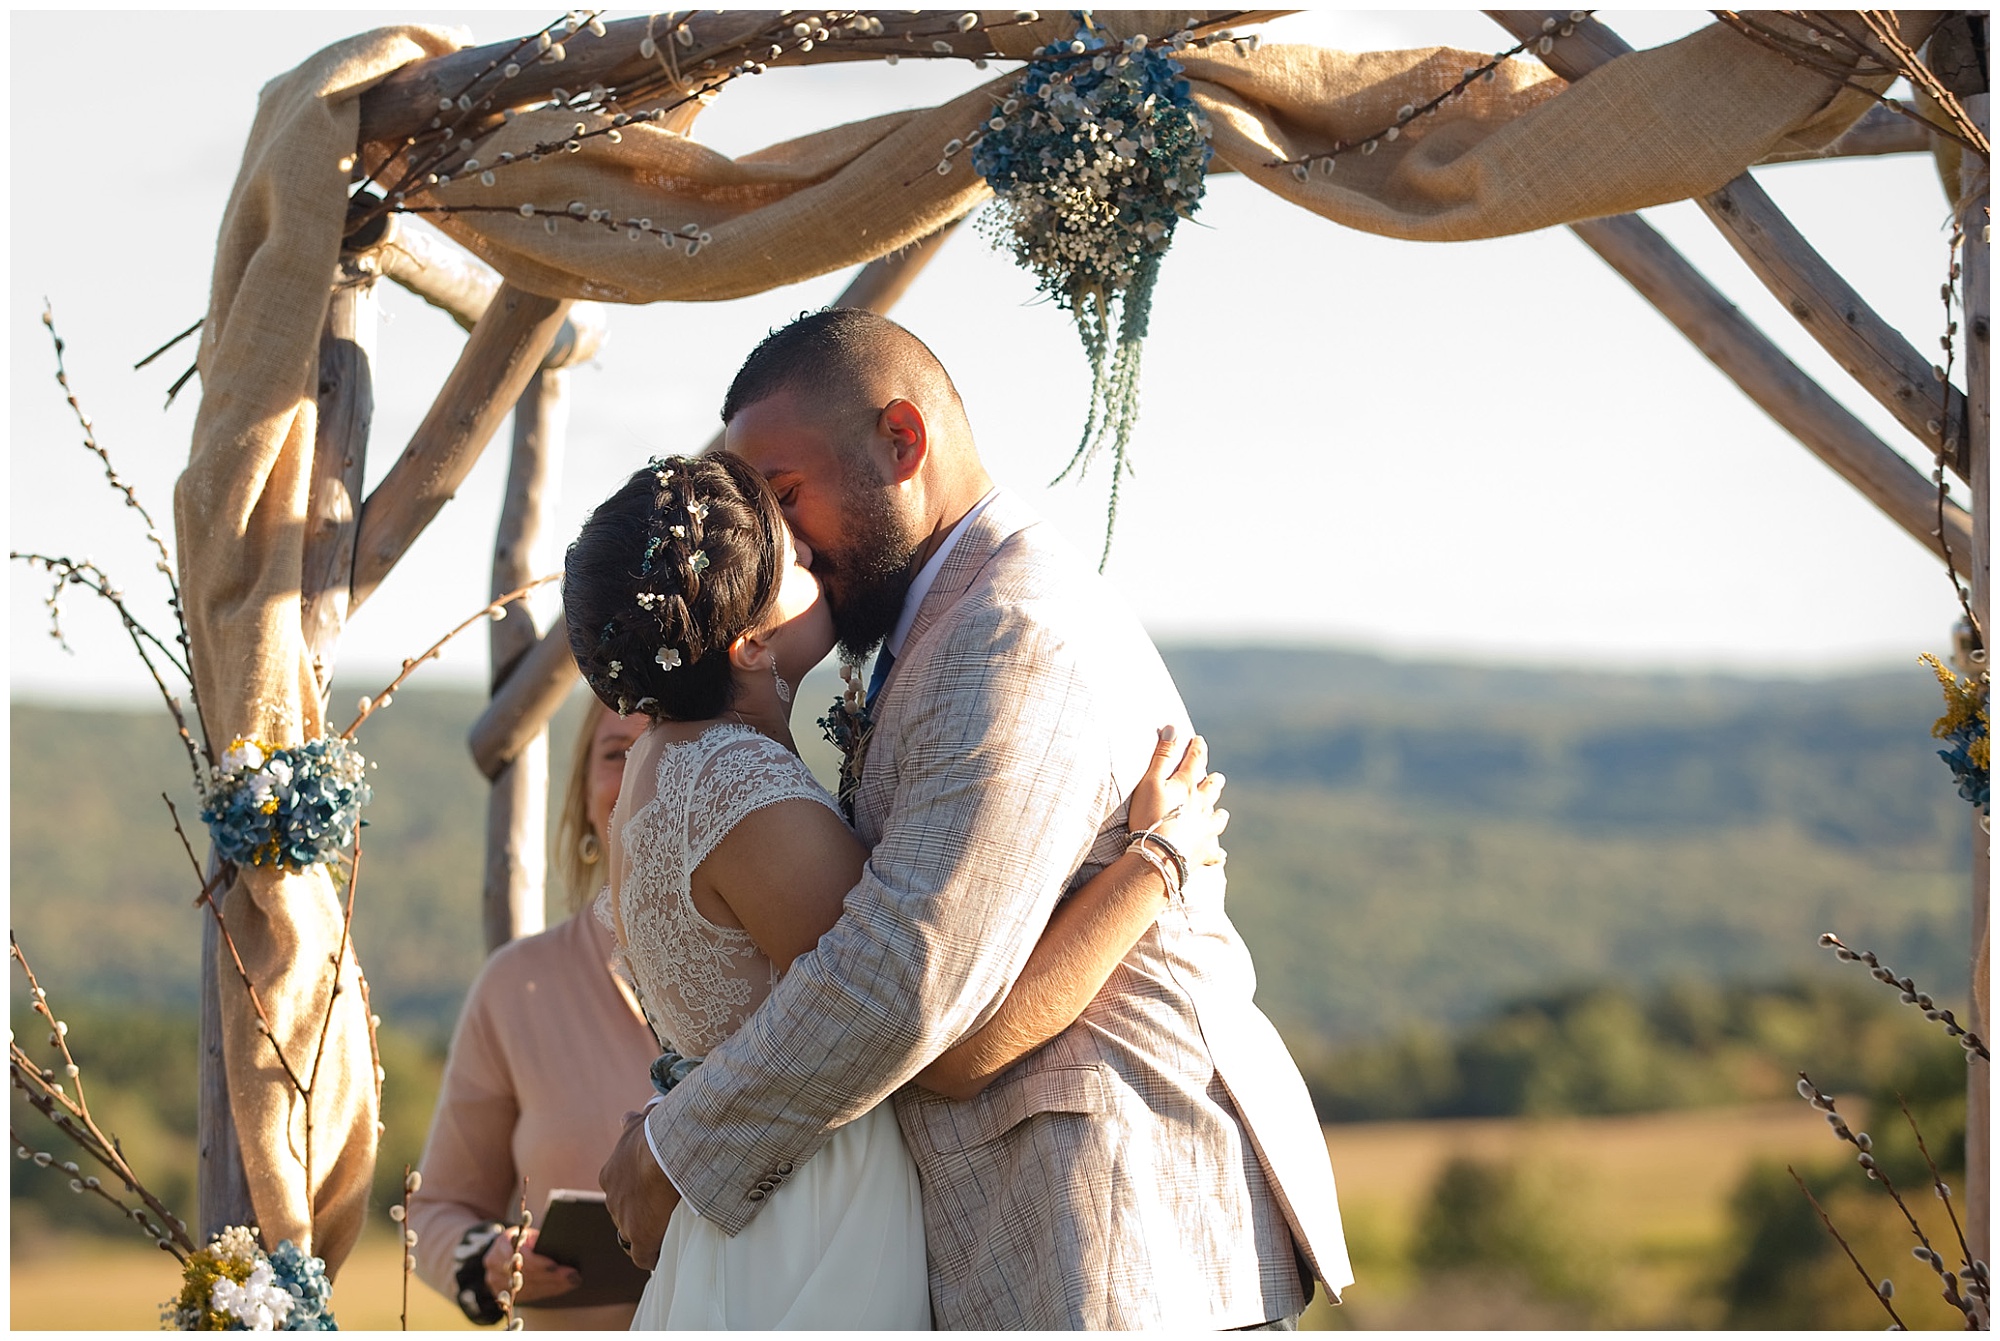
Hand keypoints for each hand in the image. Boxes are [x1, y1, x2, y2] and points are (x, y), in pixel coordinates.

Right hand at [482, 1226, 580, 1304]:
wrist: (501, 1253)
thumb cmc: (522, 1240)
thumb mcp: (530, 1234)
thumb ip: (540, 1241)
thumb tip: (564, 1246)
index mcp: (502, 1243)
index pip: (522, 1256)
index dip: (540, 1263)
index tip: (558, 1266)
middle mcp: (495, 1263)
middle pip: (526, 1274)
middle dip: (552, 1276)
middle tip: (573, 1276)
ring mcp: (495, 1280)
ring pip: (527, 1288)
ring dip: (552, 1286)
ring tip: (571, 1282)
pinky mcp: (501, 1293)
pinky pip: (526, 1297)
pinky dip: (545, 1292)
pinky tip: (560, 1288)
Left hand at [600, 1107, 679, 1270]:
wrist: (662, 1149)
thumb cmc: (657, 1132)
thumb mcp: (641, 1122)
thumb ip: (633, 1124)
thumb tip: (628, 1116)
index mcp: (611, 1173)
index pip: (621, 1189)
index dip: (637, 1190)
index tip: (651, 1190)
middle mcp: (612, 1197)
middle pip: (626, 1210)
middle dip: (642, 1209)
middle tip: (663, 1205)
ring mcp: (624, 1219)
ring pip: (634, 1230)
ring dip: (650, 1228)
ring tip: (670, 1225)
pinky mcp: (641, 1237)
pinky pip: (644, 1256)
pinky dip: (654, 1254)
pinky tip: (666, 1252)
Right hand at [1129, 725, 1227, 866]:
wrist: (1158, 856)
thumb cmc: (1149, 817)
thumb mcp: (1150, 782)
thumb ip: (1162, 755)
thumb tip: (1173, 728)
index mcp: (1188, 787)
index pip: (1195, 761)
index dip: (1197, 748)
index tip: (1199, 740)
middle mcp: (1202, 807)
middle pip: (1212, 790)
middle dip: (1214, 782)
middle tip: (1218, 778)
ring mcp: (1206, 830)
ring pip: (1218, 819)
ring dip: (1218, 815)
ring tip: (1221, 813)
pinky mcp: (1204, 853)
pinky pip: (1215, 854)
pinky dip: (1217, 854)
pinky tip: (1220, 855)